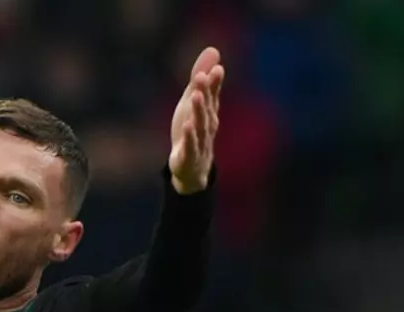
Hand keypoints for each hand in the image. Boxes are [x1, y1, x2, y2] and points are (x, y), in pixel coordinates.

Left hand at [168, 46, 223, 193]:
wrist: (192, 169)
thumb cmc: (193, 132)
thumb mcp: (193, 103)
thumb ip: (201, 79)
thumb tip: (213, 49)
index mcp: (208, 112)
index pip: (212, 95)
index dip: (214, 83)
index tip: (217, 68)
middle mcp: (206, 125)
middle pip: (205, 107)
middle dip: (205, 92)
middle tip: (201, 76)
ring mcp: (199, 141)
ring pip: (199, 124)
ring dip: (198, 110)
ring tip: (195, 95)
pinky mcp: (188, 156)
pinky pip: (190, 145)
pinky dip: (189, 136)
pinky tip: (186, 125)